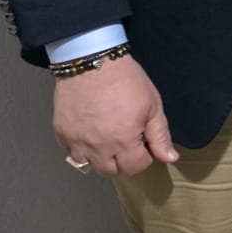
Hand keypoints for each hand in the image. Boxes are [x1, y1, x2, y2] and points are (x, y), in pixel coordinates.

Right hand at [53, 55, 178, 178]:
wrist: (92, 61)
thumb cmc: (123, 79)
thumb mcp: (152, 105)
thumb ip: (160, 135)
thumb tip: (169, 157)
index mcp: (124, 140)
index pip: (135, 167)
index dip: (143, 157)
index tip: (143, 144)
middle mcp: (99, 146)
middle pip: (111, 171)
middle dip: (123, 160)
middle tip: (126, 141)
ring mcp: (78, 141)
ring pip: (89, 165)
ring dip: (100, 157)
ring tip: (107, 138)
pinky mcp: (62, 133)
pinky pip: (71, 152)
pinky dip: (81, 148)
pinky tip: (90, 133)